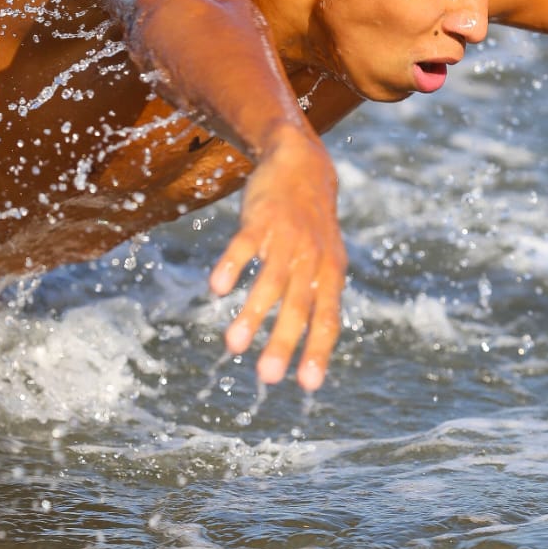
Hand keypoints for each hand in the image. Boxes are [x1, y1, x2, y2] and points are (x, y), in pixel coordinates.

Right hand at [208, 129, 346, 391]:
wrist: (302, 161)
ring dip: (251, 315)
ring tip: (233, 347)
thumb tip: (309, 346)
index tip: (307, 387)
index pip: (327, 320)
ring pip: (270, 281)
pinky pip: (244, 245)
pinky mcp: (260, 219)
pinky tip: (216, 289)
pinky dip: (232, 266)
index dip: (317, 352)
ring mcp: (286, 238)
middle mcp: (312, 259)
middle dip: (283, 344)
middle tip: (267, 379)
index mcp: (330, 275)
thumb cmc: (312, 222)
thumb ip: (318, 296)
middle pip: (298, 307)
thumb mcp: (326, 257)